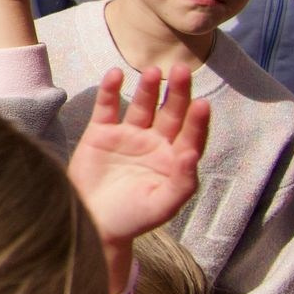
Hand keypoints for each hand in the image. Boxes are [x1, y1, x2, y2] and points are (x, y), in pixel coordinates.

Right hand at [67, 66, 205, 248]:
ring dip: (148, 88)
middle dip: (178, 92)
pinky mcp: (100, 133)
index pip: (191, 134)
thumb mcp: (163, 206)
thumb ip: (182, 181)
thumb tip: (191, 153)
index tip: (201, 104)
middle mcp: (155, 144)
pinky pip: (107, 107)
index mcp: (174, 160)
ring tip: (154, 71)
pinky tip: (116, 74)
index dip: (197, 120)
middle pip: (170, 113)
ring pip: (142, 106)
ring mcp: (128, 136)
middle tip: (182, 71)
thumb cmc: (132, 219)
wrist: (92, 223)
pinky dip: (110, 90)